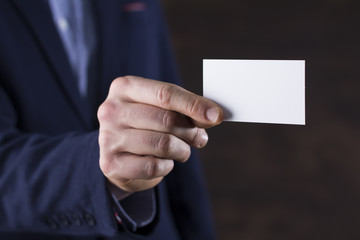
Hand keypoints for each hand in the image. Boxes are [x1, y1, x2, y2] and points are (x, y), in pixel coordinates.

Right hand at [97, 76, 222, 193]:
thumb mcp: (163, 110)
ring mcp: (108, 137)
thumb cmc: (146, 126)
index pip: (165, 94)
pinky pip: (153, 166)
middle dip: (191, 131)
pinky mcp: (110, 164)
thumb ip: (186, 109)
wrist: (119, 154)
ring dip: (182, 150)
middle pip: (167, 120)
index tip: (216, 115)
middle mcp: (111, 110)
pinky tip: (164, 162)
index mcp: (124, 87)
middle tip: (200, 138)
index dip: (194, 105)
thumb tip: (214, 115)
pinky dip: (167, 166)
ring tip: (182, 150)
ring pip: (163, 144)